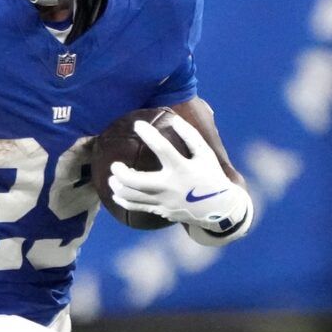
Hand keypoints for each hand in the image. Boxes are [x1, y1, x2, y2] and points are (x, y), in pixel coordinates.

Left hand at [107, 116, 253, 238]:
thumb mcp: (205, 154)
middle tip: (115, 164)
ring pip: (132, 196)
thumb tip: (173, 119)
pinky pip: (136, 207)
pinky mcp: (161, 211)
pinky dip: (123, 199)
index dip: (149, 135)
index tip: (137, 124)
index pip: (162, 149)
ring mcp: (164, 201)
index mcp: (182, 169)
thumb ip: (190, 136)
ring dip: (118, 186)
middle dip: (120, 172)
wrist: (219, 208)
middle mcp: (170, 186)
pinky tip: (117, 193)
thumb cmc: (211, 176)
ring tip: (113, 178)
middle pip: (135, 181)